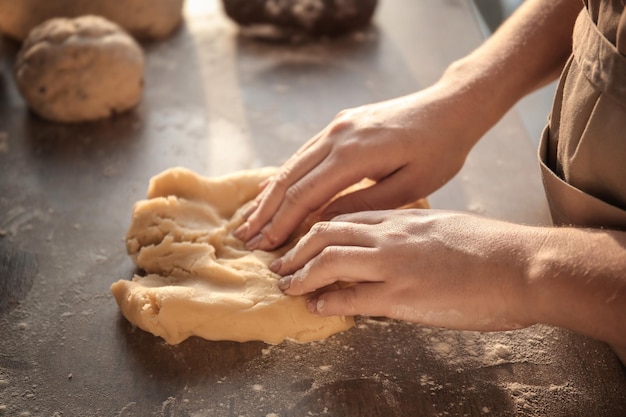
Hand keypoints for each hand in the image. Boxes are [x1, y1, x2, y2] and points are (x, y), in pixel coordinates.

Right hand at [234, 84, 485, 250]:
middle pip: (289, 178)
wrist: (451, 106)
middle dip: (265, 211)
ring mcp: (337, 127)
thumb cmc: (440, 150)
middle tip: (245, 237)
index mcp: (354, 155)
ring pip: (292, 164)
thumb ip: (363, 204)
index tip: (265, 246)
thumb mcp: (410, 186)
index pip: (305, 194)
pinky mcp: (340, 124)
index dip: (282, 222)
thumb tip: (322, 222)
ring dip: (270, 194)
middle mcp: (337, 136)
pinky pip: (305, 153)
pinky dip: (286, 174)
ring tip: (251, 218)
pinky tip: (271, 188)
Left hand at [271, 209, 535, 331]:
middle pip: (326, 231)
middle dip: (296, 247)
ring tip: (285, 284)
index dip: (316, 227)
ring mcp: (393, 263)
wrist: (522, 265)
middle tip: (278, 261)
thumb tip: (394, 245)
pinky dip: (326, 300)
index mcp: (402, 217)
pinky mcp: (401, 295)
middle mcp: (391, 235)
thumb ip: (412, 232)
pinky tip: (315, 306)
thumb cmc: (490, 249)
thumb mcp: (443, 227)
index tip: (300, 238)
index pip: (346, 215)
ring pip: (328, 259)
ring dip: (300, 273)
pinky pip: (349, 296)